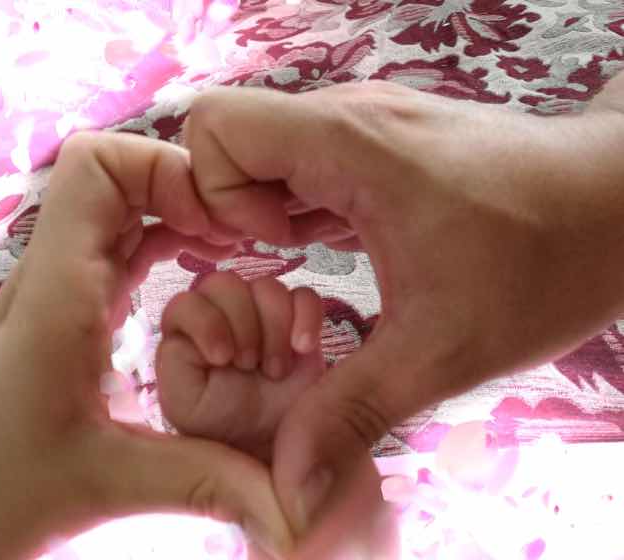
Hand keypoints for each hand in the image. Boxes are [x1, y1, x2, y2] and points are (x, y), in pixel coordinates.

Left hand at [0, 132, 292, 558]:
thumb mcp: (110, 485)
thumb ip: (209, 483)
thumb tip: (296, 507)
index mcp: (58, 293)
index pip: (95, 167)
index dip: (163, 168)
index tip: (218, 224)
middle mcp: (54, 275)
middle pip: (115, 175)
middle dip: (184, 188)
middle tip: (241, 236)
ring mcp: (59, 288)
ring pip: (118, 208)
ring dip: (175, 212)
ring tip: (229, 248)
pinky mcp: (68, 308)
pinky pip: (118, 245)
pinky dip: (163, 239)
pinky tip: (199, 271)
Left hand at [156, 271, 325, 461]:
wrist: (271, 454)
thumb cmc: (221, 431)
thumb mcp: (184, 405)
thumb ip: (174, 366)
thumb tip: (184, 337)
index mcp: (188, 335)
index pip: (186, 302)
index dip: (206, 323)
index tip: (222, 359)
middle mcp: (222, 317)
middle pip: (225, 284)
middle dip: (242, 324)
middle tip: (249, 365)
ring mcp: (262, 318)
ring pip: (266, 286)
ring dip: (273, 327)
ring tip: (275, 370)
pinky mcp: (298, 324)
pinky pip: (304, 296)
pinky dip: (306, 316)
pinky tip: (303, 348)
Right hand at [183, 81, 623, 552]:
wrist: (619, 207)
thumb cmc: (541, 263)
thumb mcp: (439, 351)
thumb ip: (350, 411)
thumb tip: (290, 485)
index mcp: (348, 145)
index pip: (218, 128)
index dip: (215, 194)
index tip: (266, 248)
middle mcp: (347, 119)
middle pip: (231, 137)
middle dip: (228, 206)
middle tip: (271, 262)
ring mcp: (364, 126)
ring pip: (265, 147)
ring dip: (260, 206)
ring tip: (296, 256)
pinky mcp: (379, 144)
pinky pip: (302, 160)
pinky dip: (292, 201)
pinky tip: (321, 242)